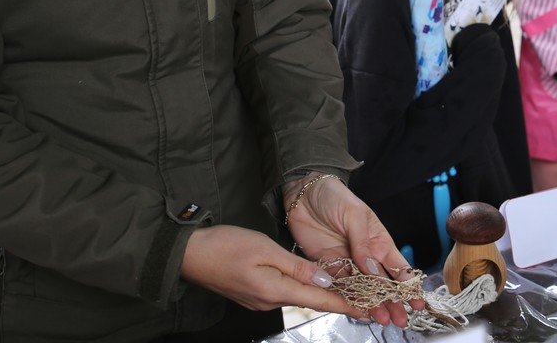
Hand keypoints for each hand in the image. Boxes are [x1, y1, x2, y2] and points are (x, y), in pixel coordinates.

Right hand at [180, 225, 349, 313]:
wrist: (189, 254)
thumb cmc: (225, 246)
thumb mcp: (265, 249)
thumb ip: (297, 266)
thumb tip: (325, 281)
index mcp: (275, 290)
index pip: (318, 300)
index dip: (345, 304)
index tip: (367, 309)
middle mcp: (269, 300)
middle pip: (310, 300)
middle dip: (337, 299)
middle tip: (364, 298)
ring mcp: (260, 299)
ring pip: (297, 295)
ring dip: (321, 294)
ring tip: (346, 289)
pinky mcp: (253, 293)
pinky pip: (284, 291)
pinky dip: (302, 288)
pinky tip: (312, 282)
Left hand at [284, 173, 420, 326]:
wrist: (304, 194)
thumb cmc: (335, 196)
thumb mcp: (355, 215)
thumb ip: (363, 243)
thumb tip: (372, 268)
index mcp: (378, 240)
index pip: (397, 265)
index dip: (407, 284)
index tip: (416, 300)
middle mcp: (365, 255)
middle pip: (382, 283)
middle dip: (392, 301)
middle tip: (400, 319)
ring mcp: (347, 262)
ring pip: (362, 289)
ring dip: (372, 304)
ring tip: (381, 319)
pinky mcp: (327, 266)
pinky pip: (339, 286)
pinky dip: (347, 300)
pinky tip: (356, 310)